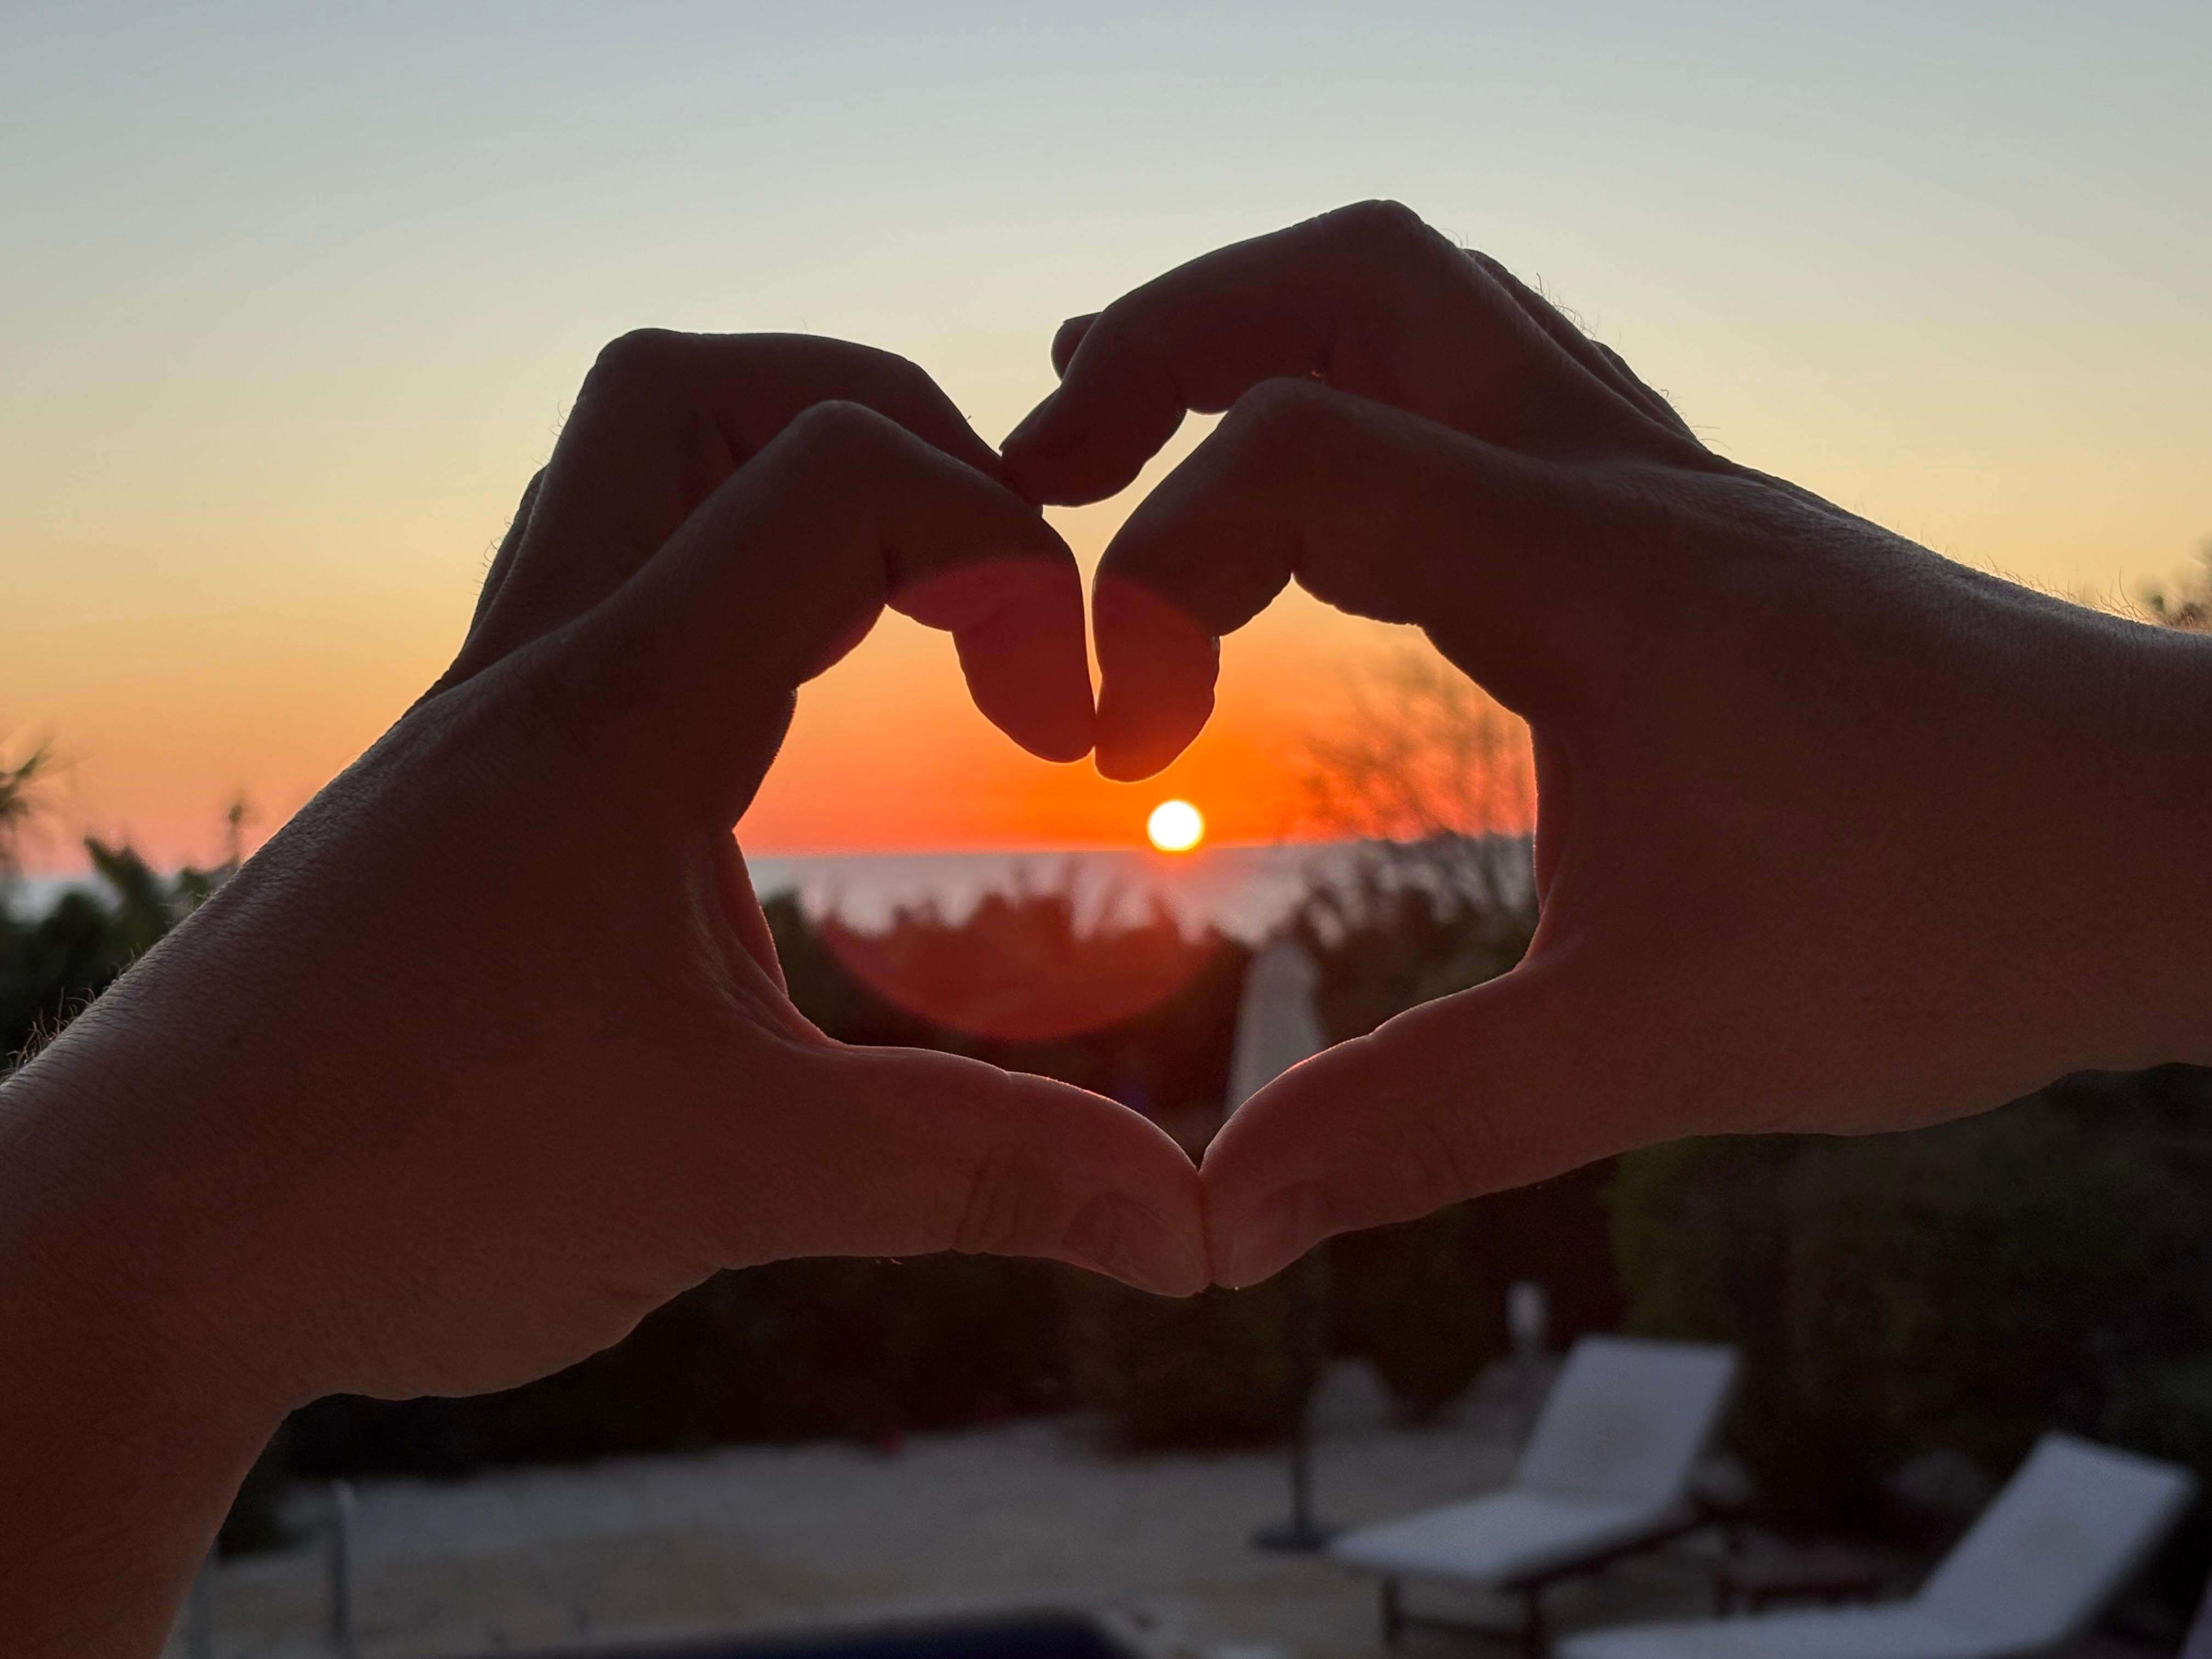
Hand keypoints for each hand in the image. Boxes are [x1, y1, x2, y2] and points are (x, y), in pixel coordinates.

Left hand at [0, 332, 1202, 1651]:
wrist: (137, 1247)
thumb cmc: (404, 1190)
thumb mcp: (736, 1179)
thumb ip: (978, 1175)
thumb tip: (1189, 1231)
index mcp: (617, 714)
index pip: (842, 472)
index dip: (1009, 550)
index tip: (1067, 721)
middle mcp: (537, 675)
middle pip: (692, 391)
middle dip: (880, 429)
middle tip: (985, 577)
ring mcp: (483, 724)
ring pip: (617, 484)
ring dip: (777, 508)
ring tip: (901, 636)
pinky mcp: (461, 791)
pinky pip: (591, 608)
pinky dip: (715, 618)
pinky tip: (770, 763)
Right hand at [1003, 201, 2211, 1286]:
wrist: (2185, 844)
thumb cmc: (1960, 922)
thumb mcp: (1664, 1046)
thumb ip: (1425, 1125)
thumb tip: (1224, 1226)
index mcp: (1588, 570)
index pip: (1293, 456)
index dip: (1149, 579)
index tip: (1127, 747)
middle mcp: (1615, 476)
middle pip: (1347, 276)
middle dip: (1164, 340)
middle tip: (1045, 461)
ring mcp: (1659, 475)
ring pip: (1426, 295)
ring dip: (1262, 336)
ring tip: (1132, 440)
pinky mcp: (1689, 517)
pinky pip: (1493, 372)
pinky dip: (1366, 391)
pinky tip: (1326, 507)